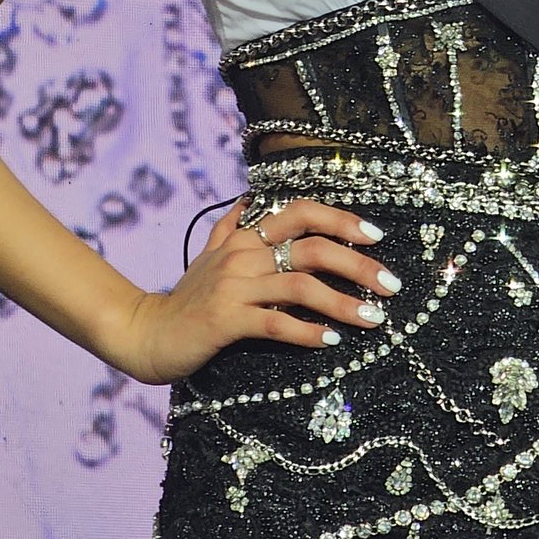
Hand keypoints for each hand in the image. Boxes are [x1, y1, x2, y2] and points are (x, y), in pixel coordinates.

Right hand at [110, 194, 400, 384]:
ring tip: (373, 319)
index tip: (375, 236)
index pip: (300, 211)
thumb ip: (232, 226)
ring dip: (343, 303)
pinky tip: (330, 341)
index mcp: (245, 236)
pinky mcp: (226, 320)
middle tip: (390, 285)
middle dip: (358, 265)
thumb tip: (250, 198)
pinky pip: (276, 322)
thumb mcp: (209, 255)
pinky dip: (307, 331)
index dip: (341, 219)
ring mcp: (234, 286)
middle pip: (311, 247)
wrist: (148, 333)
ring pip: (300, 285)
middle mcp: (242, 255)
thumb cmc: (187, 298)